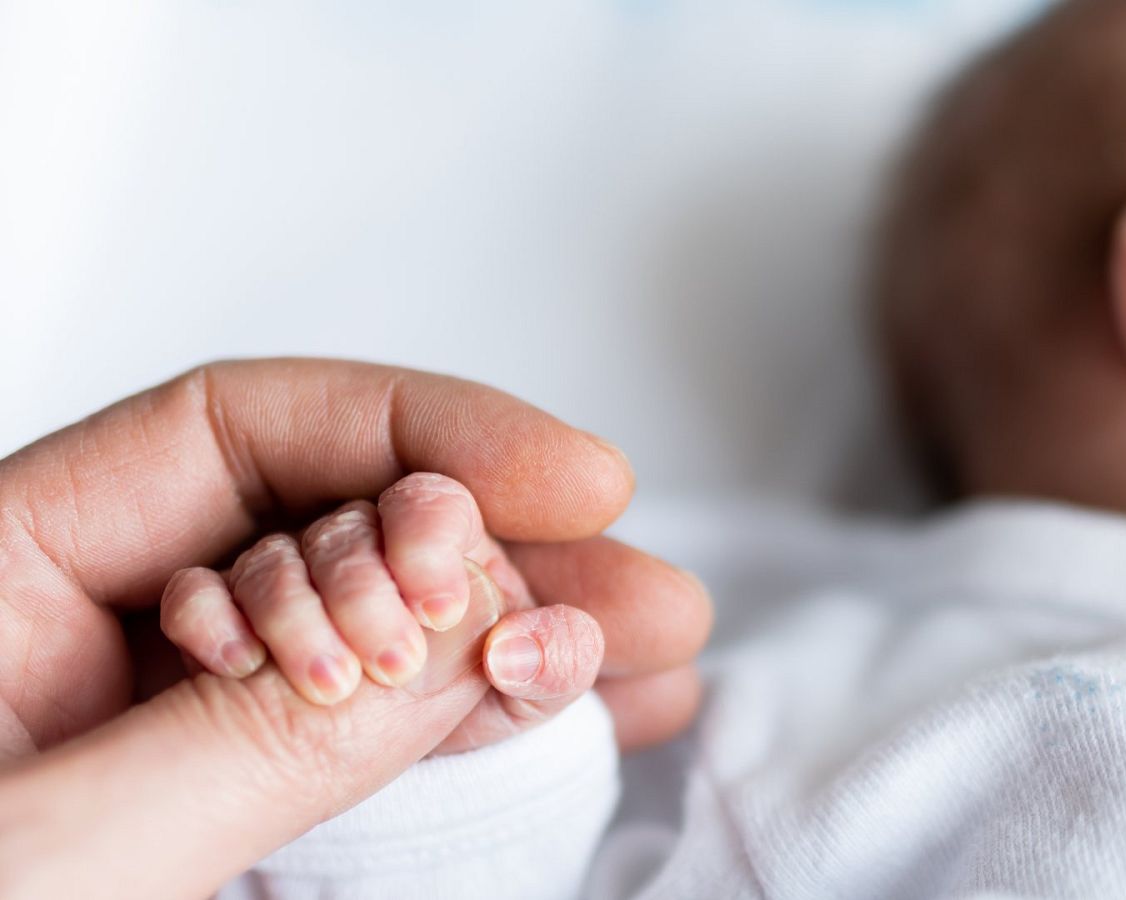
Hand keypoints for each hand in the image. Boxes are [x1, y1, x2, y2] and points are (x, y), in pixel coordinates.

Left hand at [0, 359, 711, 896]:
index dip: (421, 431)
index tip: (571, 480)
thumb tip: (452, 628)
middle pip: (331, 524)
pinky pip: (363, 737)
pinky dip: (475, 721)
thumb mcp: (44, 863)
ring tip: (643, 656)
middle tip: (637, 595)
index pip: (233, 432)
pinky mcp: (212, 814)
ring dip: (515, 637)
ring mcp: (160, 725)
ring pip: (368, 632)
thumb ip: (250, 738)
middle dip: (503, 555)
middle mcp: (82, 632)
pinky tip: (567, 713)